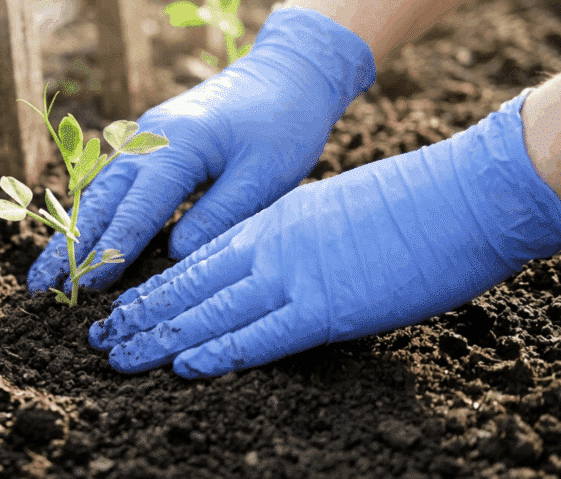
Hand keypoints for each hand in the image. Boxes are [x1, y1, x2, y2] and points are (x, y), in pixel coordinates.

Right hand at [26, 7, 375, 293]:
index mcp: (179, 145)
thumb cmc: (283, 124)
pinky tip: (77, 235)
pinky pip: (113, 181)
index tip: (89, 287)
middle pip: (101, 198)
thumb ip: (218, 217)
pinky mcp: (151, 141)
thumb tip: (172, 256)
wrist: (287, 71)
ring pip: (100, 190)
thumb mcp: (265, 176)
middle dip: (70, 244)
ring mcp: (146, 137)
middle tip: (40, 285)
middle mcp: (150, 138)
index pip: (137, 208)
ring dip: (73, 230)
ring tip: (45, 269)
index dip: (112, 250)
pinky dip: (93, 212)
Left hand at [89, 89, 560, 377]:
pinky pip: (260, 335)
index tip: (125, 305)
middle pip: (191, 286)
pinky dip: (219, 352)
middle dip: (142, 314)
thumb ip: (296, 238)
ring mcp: (294, 276)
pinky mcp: (326, 307)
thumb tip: (278, 264)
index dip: (157, 287)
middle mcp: (271, 246)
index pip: (200, 260)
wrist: (460, 194)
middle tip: (100, 337)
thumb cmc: (408, 203)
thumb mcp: (333, 211)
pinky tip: (184, 365)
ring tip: (120, 355)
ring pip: (210, 311)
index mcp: (273, 221)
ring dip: (161, 337)